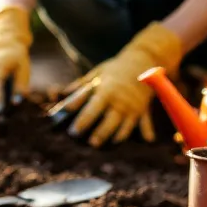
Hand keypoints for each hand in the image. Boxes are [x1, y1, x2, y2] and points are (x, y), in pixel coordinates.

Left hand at [63, 22, 182, 146]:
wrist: (143, 60)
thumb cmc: (115, 68)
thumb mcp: (97, 74)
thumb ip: (80, 86)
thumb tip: (62, 94)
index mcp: (107, 91)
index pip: (93, 109)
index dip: (82, 121)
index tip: (72, 131)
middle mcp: (121, 101)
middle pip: (109, 122)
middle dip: (100, 134)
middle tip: (89, 144)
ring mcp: (133, 107)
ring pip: (124, 128)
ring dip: (114, 137)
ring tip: (103, 146)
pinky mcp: (143, 111)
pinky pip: (143, 125)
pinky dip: (142, 134)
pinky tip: (131, 140)